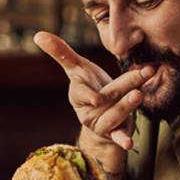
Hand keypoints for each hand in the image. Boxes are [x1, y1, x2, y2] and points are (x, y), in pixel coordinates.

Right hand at [33, 31, 153, 154]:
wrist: (97, 116)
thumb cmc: (89, 86)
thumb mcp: (77, 68)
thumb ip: (61, 52)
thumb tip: (37, 34)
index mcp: (77, 94)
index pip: (82, 91)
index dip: (88, 94)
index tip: (96, 98)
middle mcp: (86, 111)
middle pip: (107, 97)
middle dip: (125, 85)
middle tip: (142, 75)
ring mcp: (99, 123)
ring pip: (115, 115)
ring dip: (127, 106)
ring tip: (139, 95)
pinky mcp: (113, 133)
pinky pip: (117, 137)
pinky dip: (122, 140)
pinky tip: (128, 144)